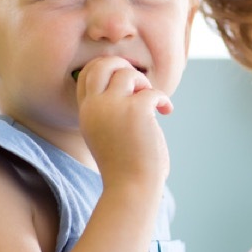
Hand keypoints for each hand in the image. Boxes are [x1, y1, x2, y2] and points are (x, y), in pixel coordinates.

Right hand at [76, 56, 172, 187]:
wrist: (131, 187)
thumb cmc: (123, 166)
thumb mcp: (105, 135)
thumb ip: (109, 112)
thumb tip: (131, 86)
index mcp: (85, 113)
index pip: (85, 75)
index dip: (105, 70)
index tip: (123, 80)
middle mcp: (95, 106)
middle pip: (101, 65)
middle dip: (121, 65)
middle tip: (138, 81)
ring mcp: (113, 107)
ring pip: (128, 73)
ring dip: (144, 83)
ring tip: (151, 101)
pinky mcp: (136, 110)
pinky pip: (152, 91)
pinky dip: (163, 99)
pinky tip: (166, 111)